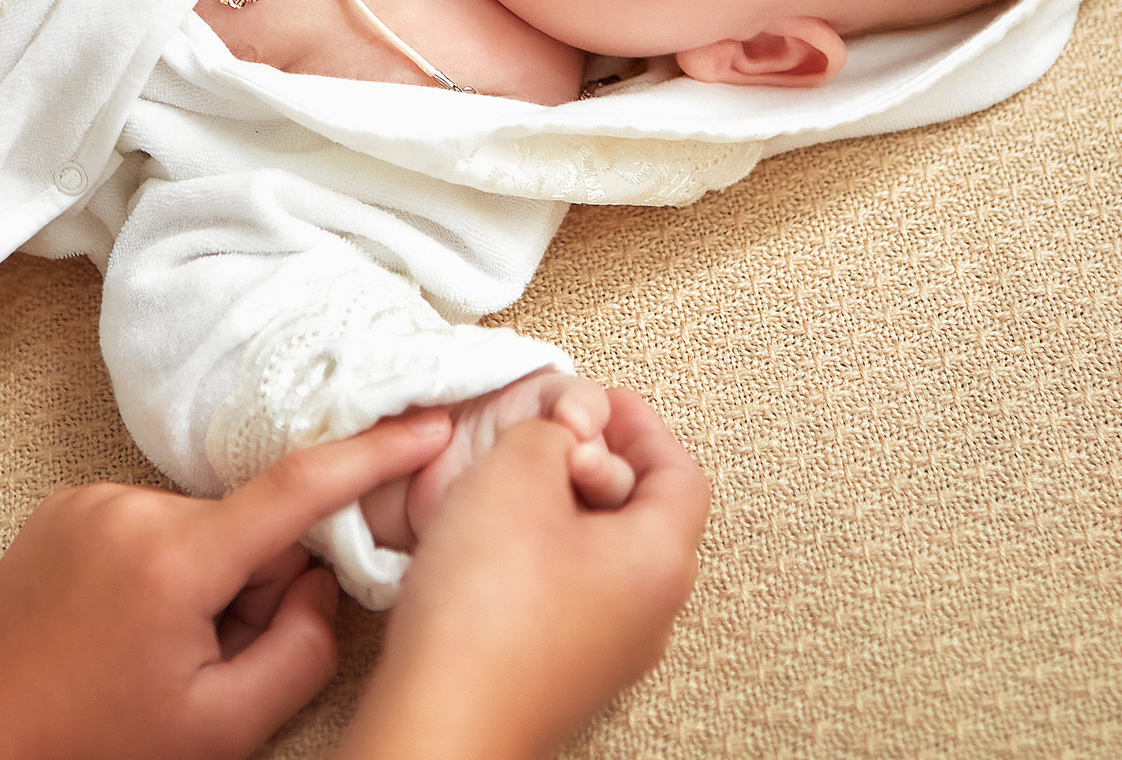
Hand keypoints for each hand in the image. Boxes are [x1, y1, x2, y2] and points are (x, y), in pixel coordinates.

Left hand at [0, 408, 452, 759]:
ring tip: (154, 646)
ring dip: (205, 575)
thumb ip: (302, 650)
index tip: (431, 424)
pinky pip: (151, 522)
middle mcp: (133, 509)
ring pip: (201, 526)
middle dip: (254, 582)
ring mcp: (91, 500)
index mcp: (178, 560)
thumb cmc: (95, 743)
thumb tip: (322, 582)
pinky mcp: (65, 505)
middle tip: (209, 655)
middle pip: (249, 526)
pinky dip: (161, 565)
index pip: (300, 488)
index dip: (374, 453)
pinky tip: (123, 622)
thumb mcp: (222, 727)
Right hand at [339, 389, 710, 759]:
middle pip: (645, 516)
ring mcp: (609, 655)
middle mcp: (651, 615)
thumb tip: (559, 436)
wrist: (440, 720)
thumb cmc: (485, 603)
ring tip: (514, 486)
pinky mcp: (563, 677)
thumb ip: (549, 432)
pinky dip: (545, 557)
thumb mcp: (517, 474)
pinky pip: (572, 598)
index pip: (681, 473)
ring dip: (567, 512)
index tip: (601, 401)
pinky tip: (493, 547)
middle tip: (552, 438)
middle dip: (600, 464)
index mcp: (662, 562)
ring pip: (606, 559)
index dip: (642, 425)